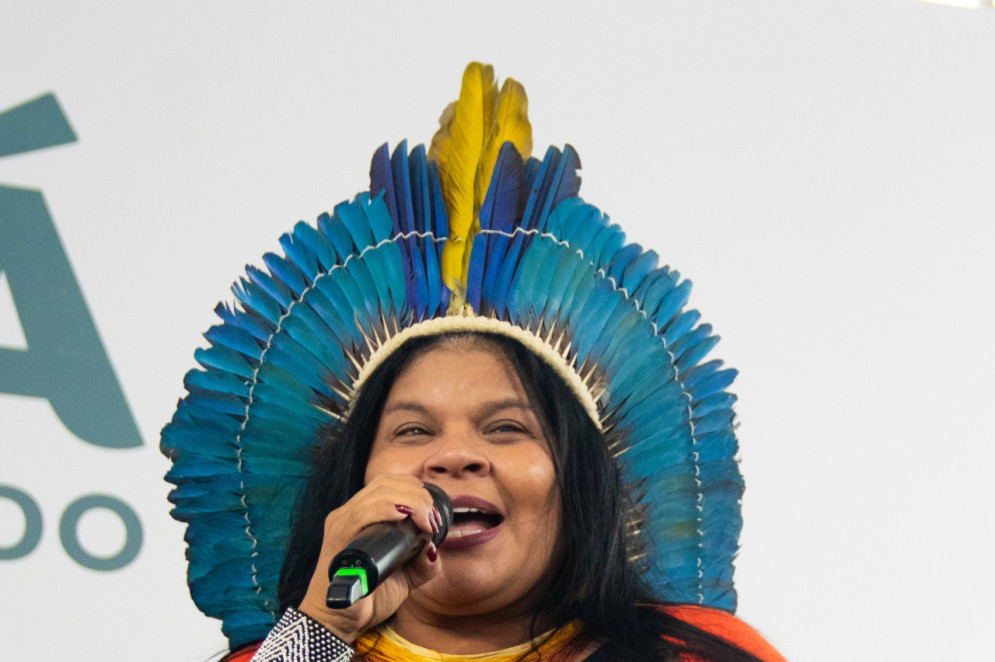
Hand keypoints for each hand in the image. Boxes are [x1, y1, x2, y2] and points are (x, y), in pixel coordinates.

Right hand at [297, 475, 440, 642]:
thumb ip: (423, 562)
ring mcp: (341, 524)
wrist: (339, 623)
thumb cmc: (369, 597)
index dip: (415, 489)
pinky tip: (404, 516)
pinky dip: (386, 508)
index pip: (389, 484)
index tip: (433, 513)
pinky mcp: (337, 539)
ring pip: (377, 493)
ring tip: (425, 521)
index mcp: (362, 515)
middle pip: (386, 483)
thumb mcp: (406, 576)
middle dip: (417, 495)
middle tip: (432, 518)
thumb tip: (434, 546)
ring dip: (410, 501)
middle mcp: (348, 513)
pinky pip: (360, 514)